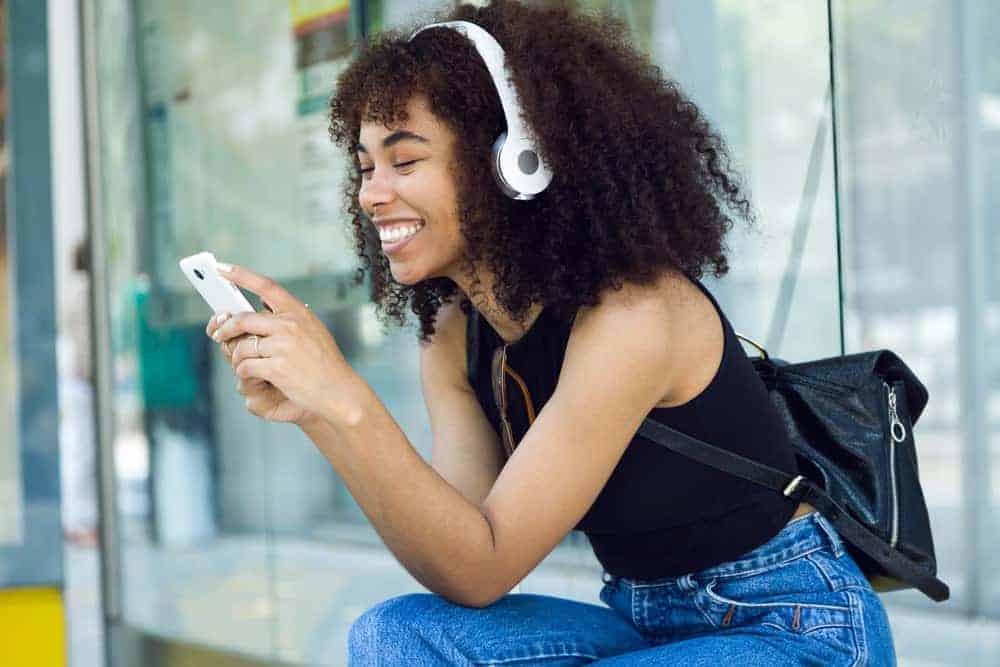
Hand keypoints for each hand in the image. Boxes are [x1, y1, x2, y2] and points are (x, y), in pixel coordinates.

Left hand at [209, 263, 367, 426]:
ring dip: (237, 358)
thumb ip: (288, 319)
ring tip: (243, 365)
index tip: (221, 269)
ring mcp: (283, 346)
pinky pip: (245, 367)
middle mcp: (290, 325)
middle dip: (224, 328)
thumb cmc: (324, 363)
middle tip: (217, 335)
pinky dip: (244, 373)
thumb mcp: (313, 331)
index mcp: (299, 312)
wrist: (339, 391)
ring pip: (241, 347)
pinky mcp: (276, 368)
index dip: (241, 275)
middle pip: (242, 319)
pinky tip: (254, 378)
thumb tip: (257, 309)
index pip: (266, 286)